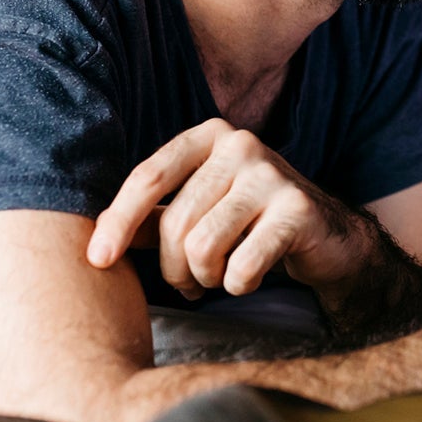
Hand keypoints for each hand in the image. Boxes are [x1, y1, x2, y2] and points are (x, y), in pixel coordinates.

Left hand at [86, 119, 366, 298]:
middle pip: (176, 222)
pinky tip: (248, 278)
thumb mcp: (197, 213)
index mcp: (209, 136)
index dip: (117, 221)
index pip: (148, 177)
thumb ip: (152, 219)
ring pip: (204, 247)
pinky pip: (242, 266)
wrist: (327, 238)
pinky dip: (238, 285)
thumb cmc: (249, 224)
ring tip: (217, 279)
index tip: (97, 261)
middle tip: (188, 284)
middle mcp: (241, 144)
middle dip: (174, 268)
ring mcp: (272, 174)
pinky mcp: (298, 209)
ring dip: (205, 278)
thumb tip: (94, 242)